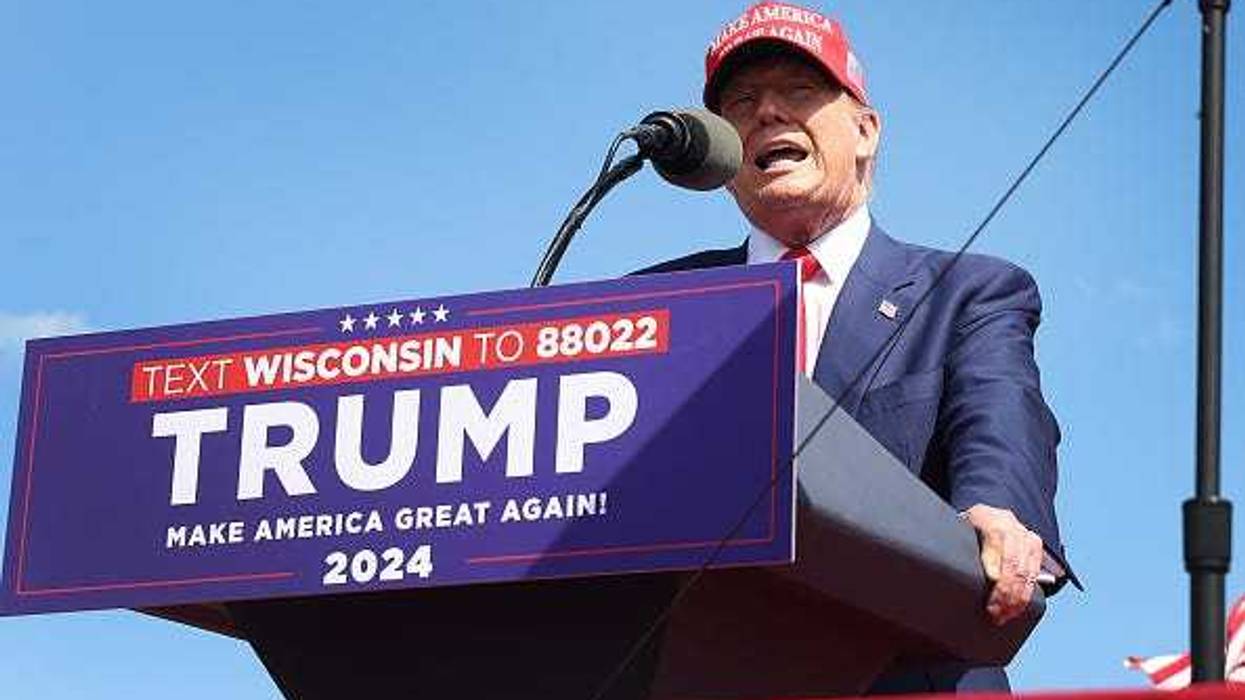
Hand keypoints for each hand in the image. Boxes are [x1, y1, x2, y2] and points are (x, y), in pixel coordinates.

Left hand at [962, 504, 1043, 625]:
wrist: (991, 515)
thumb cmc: (969, 528)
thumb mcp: (960, 530)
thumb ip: (959, 545)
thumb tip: (953, 568)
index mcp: (989, 519)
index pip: (995, 542)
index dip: (994, 563)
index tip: (991, 581)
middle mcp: (1012, 527)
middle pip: (1013, 563)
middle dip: (1005, 591)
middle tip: (994, 612)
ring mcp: (1027, 537)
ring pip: (1026, 573)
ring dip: (1016, 599)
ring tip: (1003, 616)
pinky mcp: (1036, 547)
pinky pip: (1034, 575)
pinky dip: (1026, 595)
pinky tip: (1015, 609)